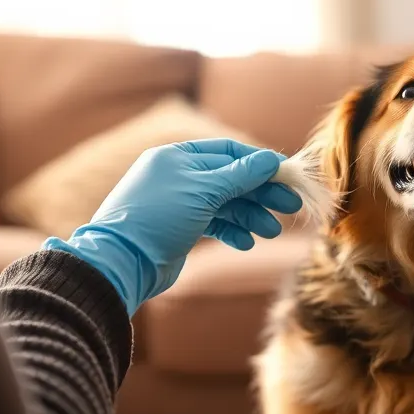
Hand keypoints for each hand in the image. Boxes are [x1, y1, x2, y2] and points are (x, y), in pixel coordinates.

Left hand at [44, 139, 301, 315]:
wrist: (122, 261)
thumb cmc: (159, 217)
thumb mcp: (204, 191)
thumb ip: (241, 175)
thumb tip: (273, 160)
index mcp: (178, 156)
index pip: (229, 152)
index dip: (260, 164)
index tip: (287, 177)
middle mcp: (179, 176)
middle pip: (231, 179)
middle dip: (261, 193)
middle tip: (290, 207)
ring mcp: (179, 203)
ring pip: (225, 204)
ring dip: (250, 215)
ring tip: (271, 231)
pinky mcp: (181, 228)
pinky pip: (214, 223)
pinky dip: (232, 230)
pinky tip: (247, 242)